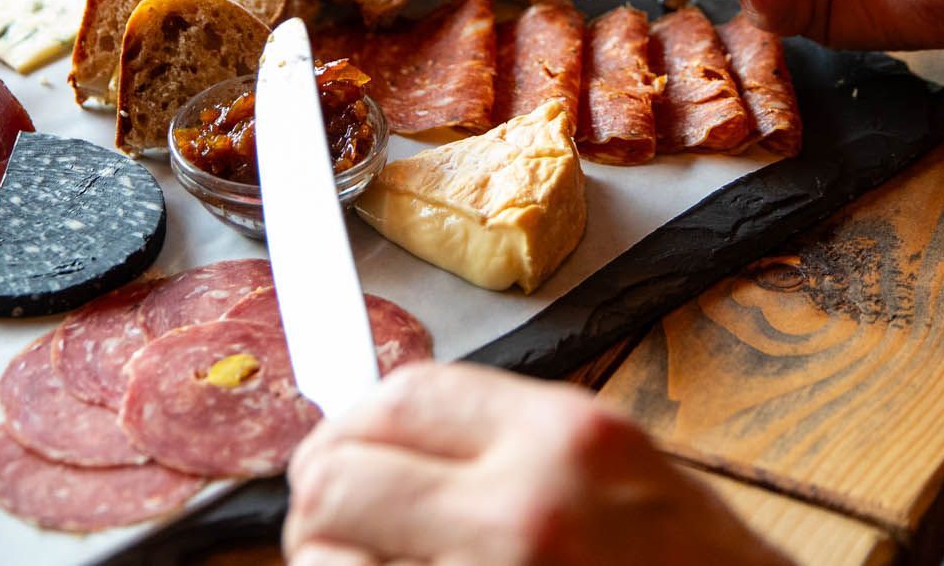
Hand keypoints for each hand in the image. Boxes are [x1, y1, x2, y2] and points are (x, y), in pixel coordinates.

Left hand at [284, 362, 787, 565]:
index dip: (355, 420)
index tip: (338, 446)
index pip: (406, 393)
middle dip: (322, 496)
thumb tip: (387, 437)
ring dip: (328, 563)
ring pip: (328, 560)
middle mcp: (527, 510)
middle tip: (327, 522)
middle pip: (345, 471)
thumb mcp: (621, 474)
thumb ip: (510, 444)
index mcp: (570, 440)